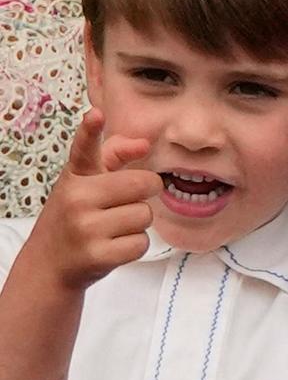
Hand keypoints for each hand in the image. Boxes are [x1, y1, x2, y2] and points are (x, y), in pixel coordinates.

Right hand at [28, 108, 163, 291]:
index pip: (84, 148)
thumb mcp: (86, 182)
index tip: (96, 115)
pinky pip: (141, 243)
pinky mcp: (97, 255)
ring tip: (114, 227)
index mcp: (76, 176)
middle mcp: (77, 198)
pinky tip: (114, 245)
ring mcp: (85, 228)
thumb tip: (143, 144)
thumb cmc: (76, 215)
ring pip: (144, 215)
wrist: (50, 264)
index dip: (90, 130)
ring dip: (138, 223)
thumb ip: (114, 155)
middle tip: (127, 201)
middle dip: (145, 192)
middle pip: (141, 184)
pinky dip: (134, 246)